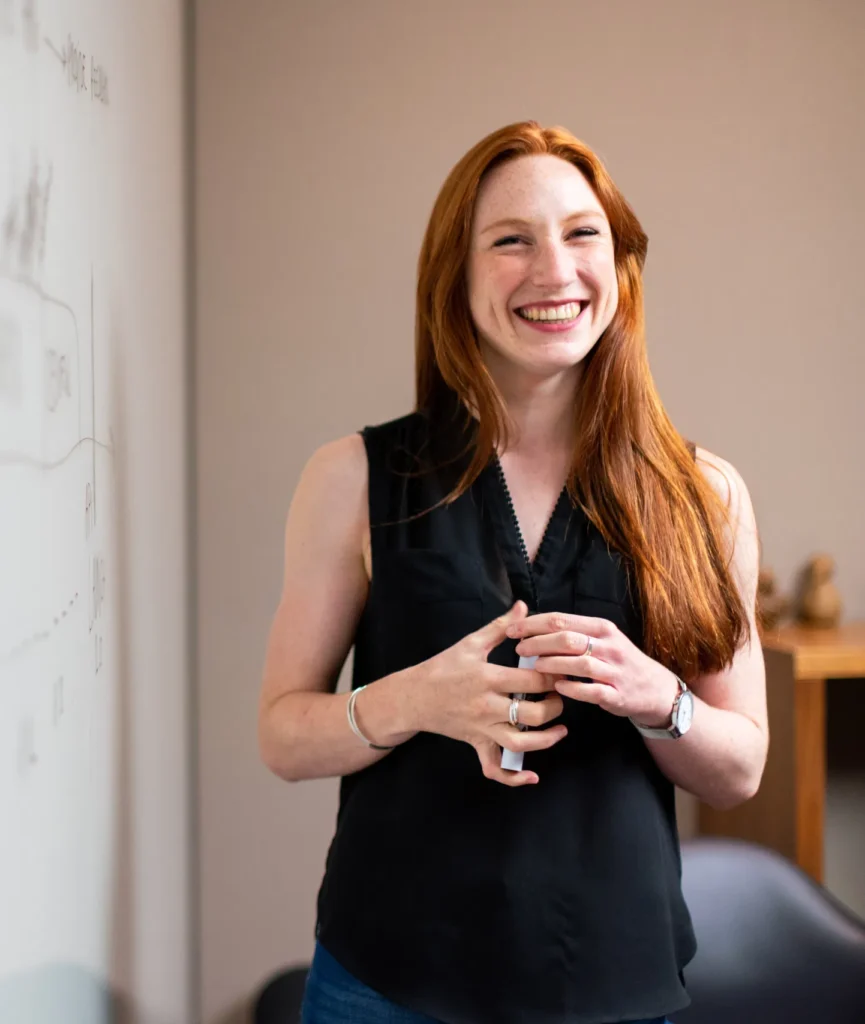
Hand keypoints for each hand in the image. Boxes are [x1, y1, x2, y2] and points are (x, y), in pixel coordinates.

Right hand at [414, 601, 566, 785]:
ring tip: (560, 729)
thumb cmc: (442, 667)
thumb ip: (500, 627)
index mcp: (488, 678)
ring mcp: (482, 729)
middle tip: (561, 696)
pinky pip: (495, 768)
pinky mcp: (476, 744)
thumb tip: (522, 606)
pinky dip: (514, 778)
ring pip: (520, 744)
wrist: (413, 697)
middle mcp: (487, 706)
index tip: (564, 670)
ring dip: (546, 740)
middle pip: (533, 714)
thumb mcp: (470, 643)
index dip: (554, 676)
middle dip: (555, 706)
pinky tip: (532, 776)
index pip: (532, 681)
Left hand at [506, 612, 679, 726]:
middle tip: (519, 648)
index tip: (512, 629)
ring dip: (553, 663)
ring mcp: (614, 670)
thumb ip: (573, 632)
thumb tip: (534, 627)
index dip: (533, 623)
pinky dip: (573, 688)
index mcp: (601, 628)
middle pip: (567, 638)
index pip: (561, 620)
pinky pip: (592, 690)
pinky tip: (557, 687)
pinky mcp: (617, 694)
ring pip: (579, 662)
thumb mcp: (602, 639)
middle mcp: (609, 646)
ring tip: (534, 666)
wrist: (655, 689)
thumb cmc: (619, 661)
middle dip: (538, 642)